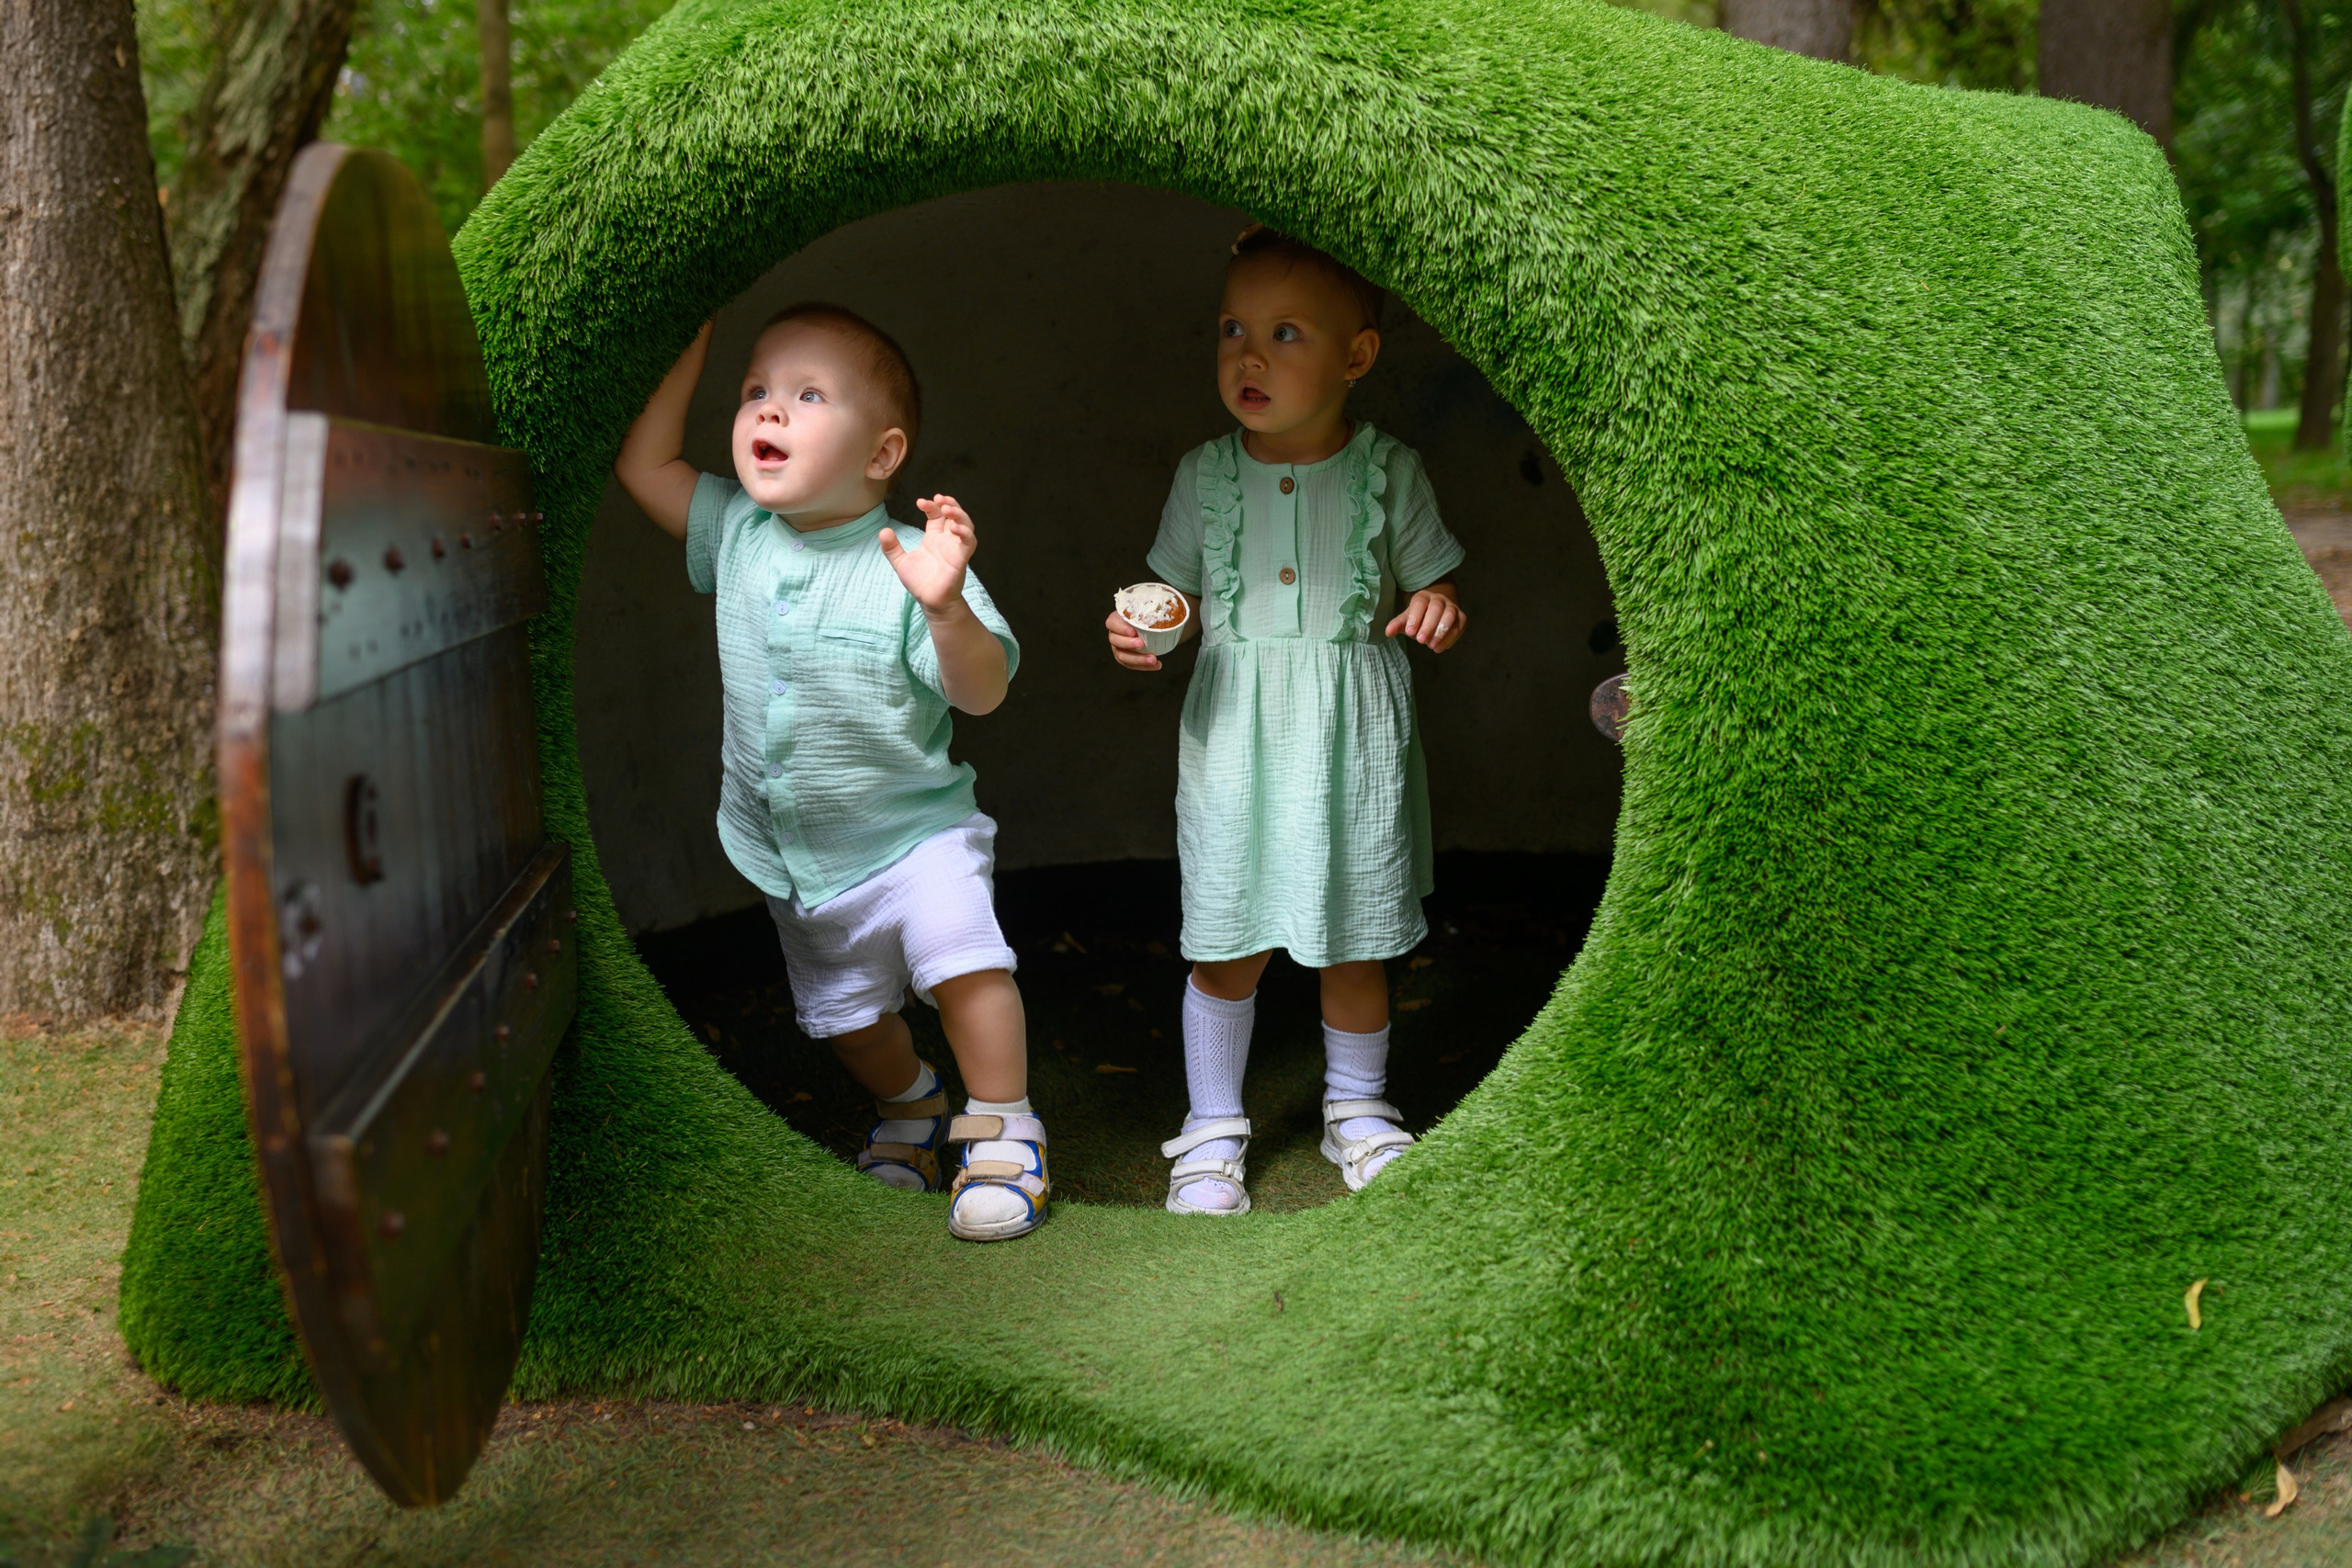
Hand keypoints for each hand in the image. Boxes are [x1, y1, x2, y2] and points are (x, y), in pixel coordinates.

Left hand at [881, 494, 976, 613]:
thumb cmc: (920, 583)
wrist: (929, 601)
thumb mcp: (901, 562)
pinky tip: (955, 527)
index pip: (937, 515)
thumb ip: (892, 548)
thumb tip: (883, 531)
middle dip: (949, 504)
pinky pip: (969, 542)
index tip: (920, 502)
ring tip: (947, 508)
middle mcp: (946, 541)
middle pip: (954, 515)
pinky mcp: (961, 559)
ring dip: (959, 514)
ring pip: (966, 525)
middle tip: (939, 498)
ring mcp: (955, 549)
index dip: (931, 506)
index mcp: (934, 538)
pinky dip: (965, 532)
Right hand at [1106, 607, 1162, 670]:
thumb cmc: (1146, 614)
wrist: (1149, 625)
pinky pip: (1131, 665)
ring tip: (1153, 659)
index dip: (1121, 628)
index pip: (1112, 623)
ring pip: (1123, 656)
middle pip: (1115, 641)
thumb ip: (1151, 606)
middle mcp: (1114, 634)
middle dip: (1129, 644)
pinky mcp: (1125, 658)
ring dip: (1138, 659)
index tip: (1133, 631)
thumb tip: (1169, 604)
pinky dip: (1144, 667)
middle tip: (1142, 644)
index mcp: (1116, 619)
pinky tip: (1157, 665)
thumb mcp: (1147, 607)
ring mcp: (1118, 648)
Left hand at [1385, 584, 1465, 650]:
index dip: (1415, 617)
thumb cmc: (1418, 618)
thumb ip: (1398, 625)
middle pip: (1437, 608)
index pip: (1420, 602)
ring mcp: (1452, 607)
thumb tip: (1388, 632)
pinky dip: (1450, 638)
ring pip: (1450, 615)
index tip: (1409, 632)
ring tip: (1431, 646)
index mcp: (1423, 597)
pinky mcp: (1461, 617)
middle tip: (1420, 641)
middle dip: (1429, 625)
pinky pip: (1459, 626)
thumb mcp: (1406, 620)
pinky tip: (1439, 648)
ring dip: (1441, 632)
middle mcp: (1439, 599)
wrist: (1435, 614)